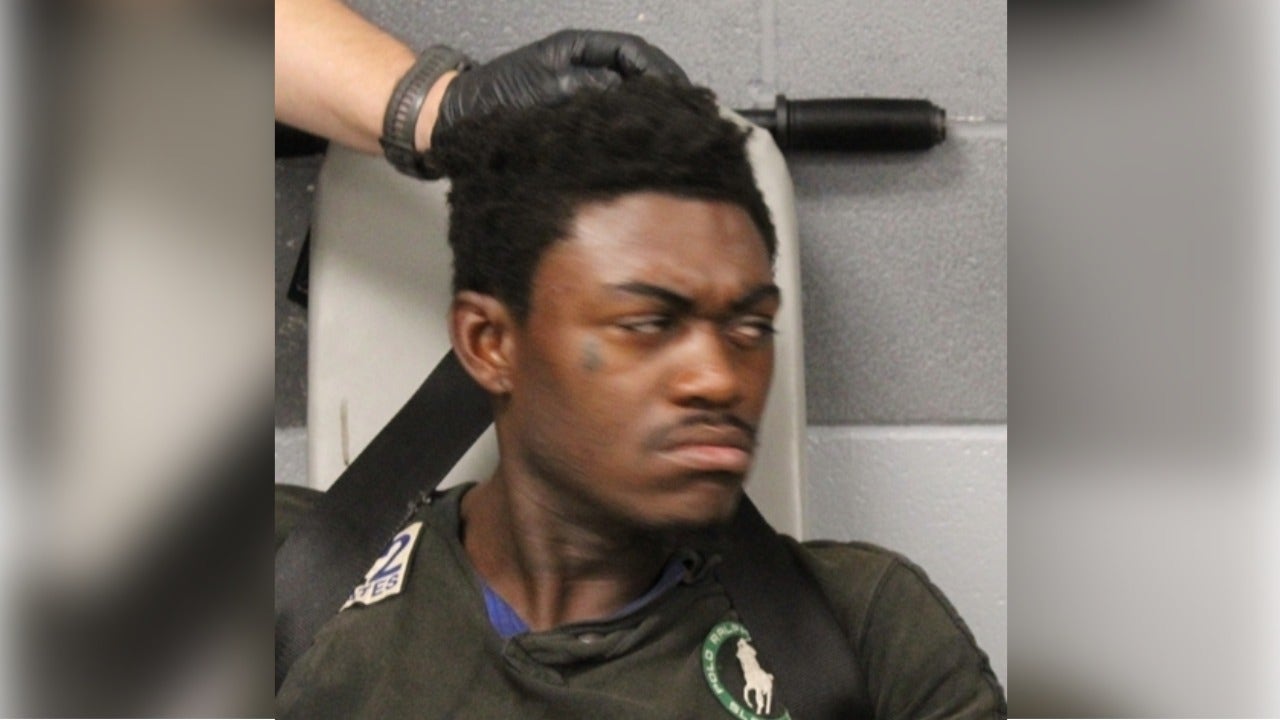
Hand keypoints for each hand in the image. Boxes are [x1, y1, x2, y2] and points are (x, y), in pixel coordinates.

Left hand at [434, 30, 687, 144]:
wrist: (455, 123)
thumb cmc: (492, 102)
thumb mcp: (545, 90)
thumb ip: (589, 89)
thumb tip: (631, 95)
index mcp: (576, 48)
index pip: (632, 51)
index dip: (660, 70)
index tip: (679, 93)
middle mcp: (581, 65)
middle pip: (637, 70)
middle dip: (663, 89)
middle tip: (686, 114)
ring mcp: (579, 89)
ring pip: (626, 94)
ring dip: (648, 109)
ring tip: (669, 129)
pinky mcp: (573, 114)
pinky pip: (610, 115)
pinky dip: (629, 126)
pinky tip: (639, 142)